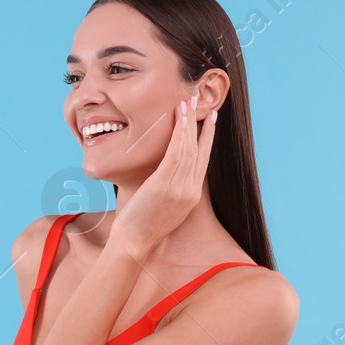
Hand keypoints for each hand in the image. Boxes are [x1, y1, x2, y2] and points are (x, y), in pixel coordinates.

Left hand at [112, 95, 217, 258]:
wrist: (133, 244)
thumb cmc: (140, 226)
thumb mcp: (161, 206)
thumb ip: (167, 188)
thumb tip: (162, 172)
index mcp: (191, 195)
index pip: (203, 160)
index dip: (208, 138)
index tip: (211, 120)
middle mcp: (190, 190)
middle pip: (199, 150)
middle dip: (200, 123)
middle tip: (200, 101)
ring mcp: (179, 188)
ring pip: (188, 148)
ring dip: (189, 122)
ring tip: (188, 102)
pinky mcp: (164, 185)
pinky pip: (175, 154)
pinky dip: (180, 134)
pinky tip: (180, 119)